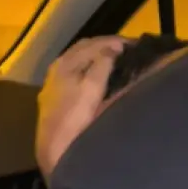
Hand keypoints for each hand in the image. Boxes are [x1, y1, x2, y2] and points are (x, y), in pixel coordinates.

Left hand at [35, 36, 125, 178]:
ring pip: (78, 60)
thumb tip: (112, 48)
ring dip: (97, 56)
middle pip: (84, 48)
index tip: (134, 45)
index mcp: (66, 62)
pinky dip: (88, 67)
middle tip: (127, 50)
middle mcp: (58, 67)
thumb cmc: (74, 117)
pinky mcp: (55, 95)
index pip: (94, 43)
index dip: (115, 41)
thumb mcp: (92, 88)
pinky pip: (74, 71)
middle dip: (106, 45)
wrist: (54, 146)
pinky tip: (97, 75)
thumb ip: (102, 64)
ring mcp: (54, 81)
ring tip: (116, 59)